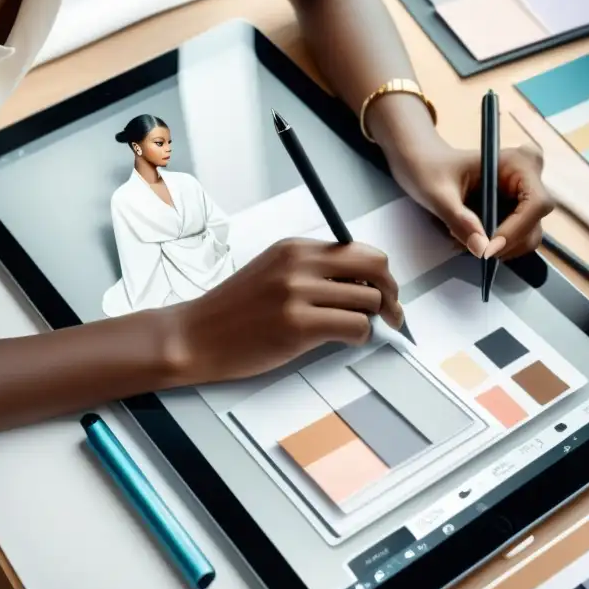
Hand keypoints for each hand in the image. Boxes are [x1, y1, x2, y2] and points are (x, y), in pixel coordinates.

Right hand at [169, 238, 403, 383]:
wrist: (196, 336)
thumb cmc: (235, 311)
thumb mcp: (273, 272)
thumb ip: (313, 270)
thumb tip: (364, 283)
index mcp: (295, 247)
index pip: (360, 250)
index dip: (380, 274)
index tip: (384, 292)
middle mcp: (298, 264)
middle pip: (375, 267)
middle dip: (391, 293)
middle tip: (392, 314)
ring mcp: (297, 293)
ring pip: (369, 300)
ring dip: (372, 320)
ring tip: (356, 330)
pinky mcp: (298, 325)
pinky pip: (355, 327)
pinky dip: (360, 337)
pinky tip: (344, 340)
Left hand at [388, 138, 553, 260]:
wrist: (426, 166)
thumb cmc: (430, 169)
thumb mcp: (437, 192)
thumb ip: (459, 218)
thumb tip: (481, 246)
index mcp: (519, 163)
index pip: (536, 203)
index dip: (517, 229)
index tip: (489, 248)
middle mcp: (530, 179)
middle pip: (534, 225)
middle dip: (503, 242)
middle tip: (469, 245)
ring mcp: (525, 198)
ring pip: (526, 238)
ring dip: (496, 247)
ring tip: (464, 238)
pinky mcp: (517, 213)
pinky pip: (515, 241)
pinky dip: (494, 247)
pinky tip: (470, 237)